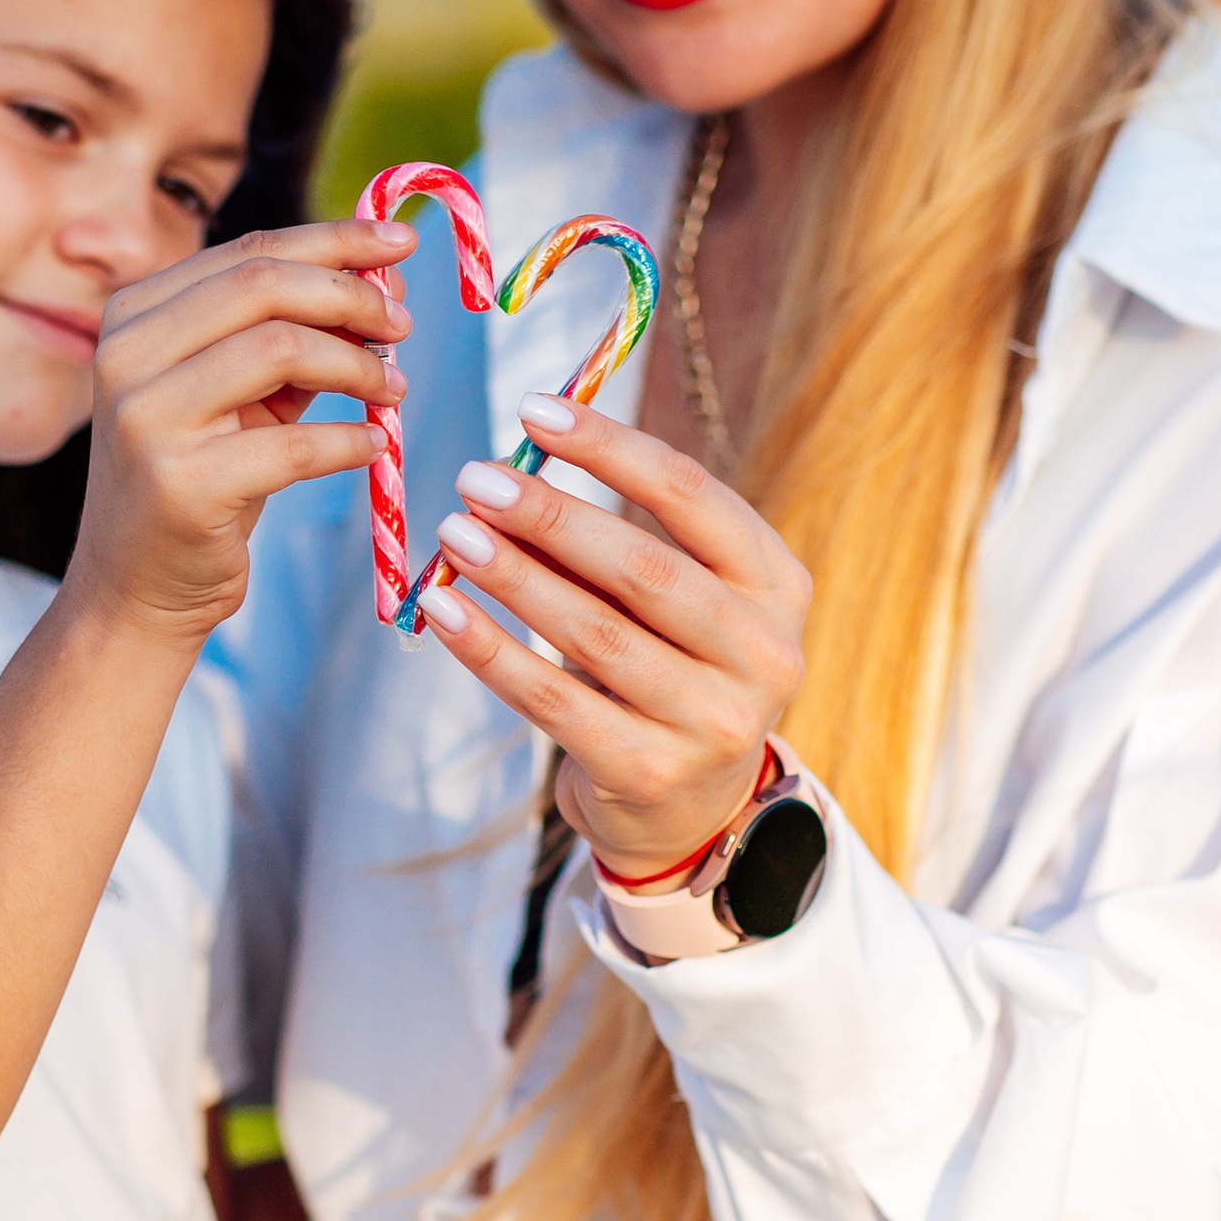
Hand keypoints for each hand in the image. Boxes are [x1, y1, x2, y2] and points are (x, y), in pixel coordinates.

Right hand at [64, 216, 414, 643]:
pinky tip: (373, 444)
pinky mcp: (181, 486)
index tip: (399, 244)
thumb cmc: (198, 481)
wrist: (135, 589)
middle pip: (264, 284)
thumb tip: (384, 283)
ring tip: (393, 390)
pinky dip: (351, 439)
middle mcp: (126, 356)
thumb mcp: (236, 397)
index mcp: (134, 316)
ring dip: (358, 365)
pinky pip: (296, 445)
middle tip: (403, 325)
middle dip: (351, 295)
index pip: (248, 252)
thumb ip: (292, 337)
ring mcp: (146, 420)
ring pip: (282, 348)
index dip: (334, 241)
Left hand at [415, 391, 809, 875]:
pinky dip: (491, 651)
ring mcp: (712, 722)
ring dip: (515, 577)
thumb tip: (513, 472)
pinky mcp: (650, 773)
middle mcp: (763, 654)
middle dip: (551, 516)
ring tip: (453, 535)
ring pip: (595, 635)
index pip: (692, 496)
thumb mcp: (672, 603)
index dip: (610, 449)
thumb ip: (614, 544)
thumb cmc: (670, 670)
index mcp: (776, 586)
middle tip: (476, 479)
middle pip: (644, 569)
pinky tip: (444, 611)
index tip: (533, 411)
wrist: (690, 809)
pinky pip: (553, 702)